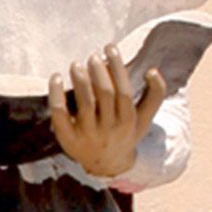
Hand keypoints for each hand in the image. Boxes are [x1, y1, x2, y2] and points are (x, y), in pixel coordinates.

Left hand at [47, 47, 167, 181]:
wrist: (107, 164)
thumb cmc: (126, 132)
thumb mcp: (144, 117)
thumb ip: (155, 94)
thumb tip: (152, 70)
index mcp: (128, 121)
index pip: (123, 90)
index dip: (117, 66)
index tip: (110, 47)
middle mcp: (109, 128)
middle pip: (104, 94)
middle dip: (98, 71)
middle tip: (92, 57)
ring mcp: (88, 135)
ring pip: (84, 103)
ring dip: (79, 79)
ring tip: (76, 64)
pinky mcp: (68, 139)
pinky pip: (59, 115)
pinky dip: (56, 95)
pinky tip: (56, 77)